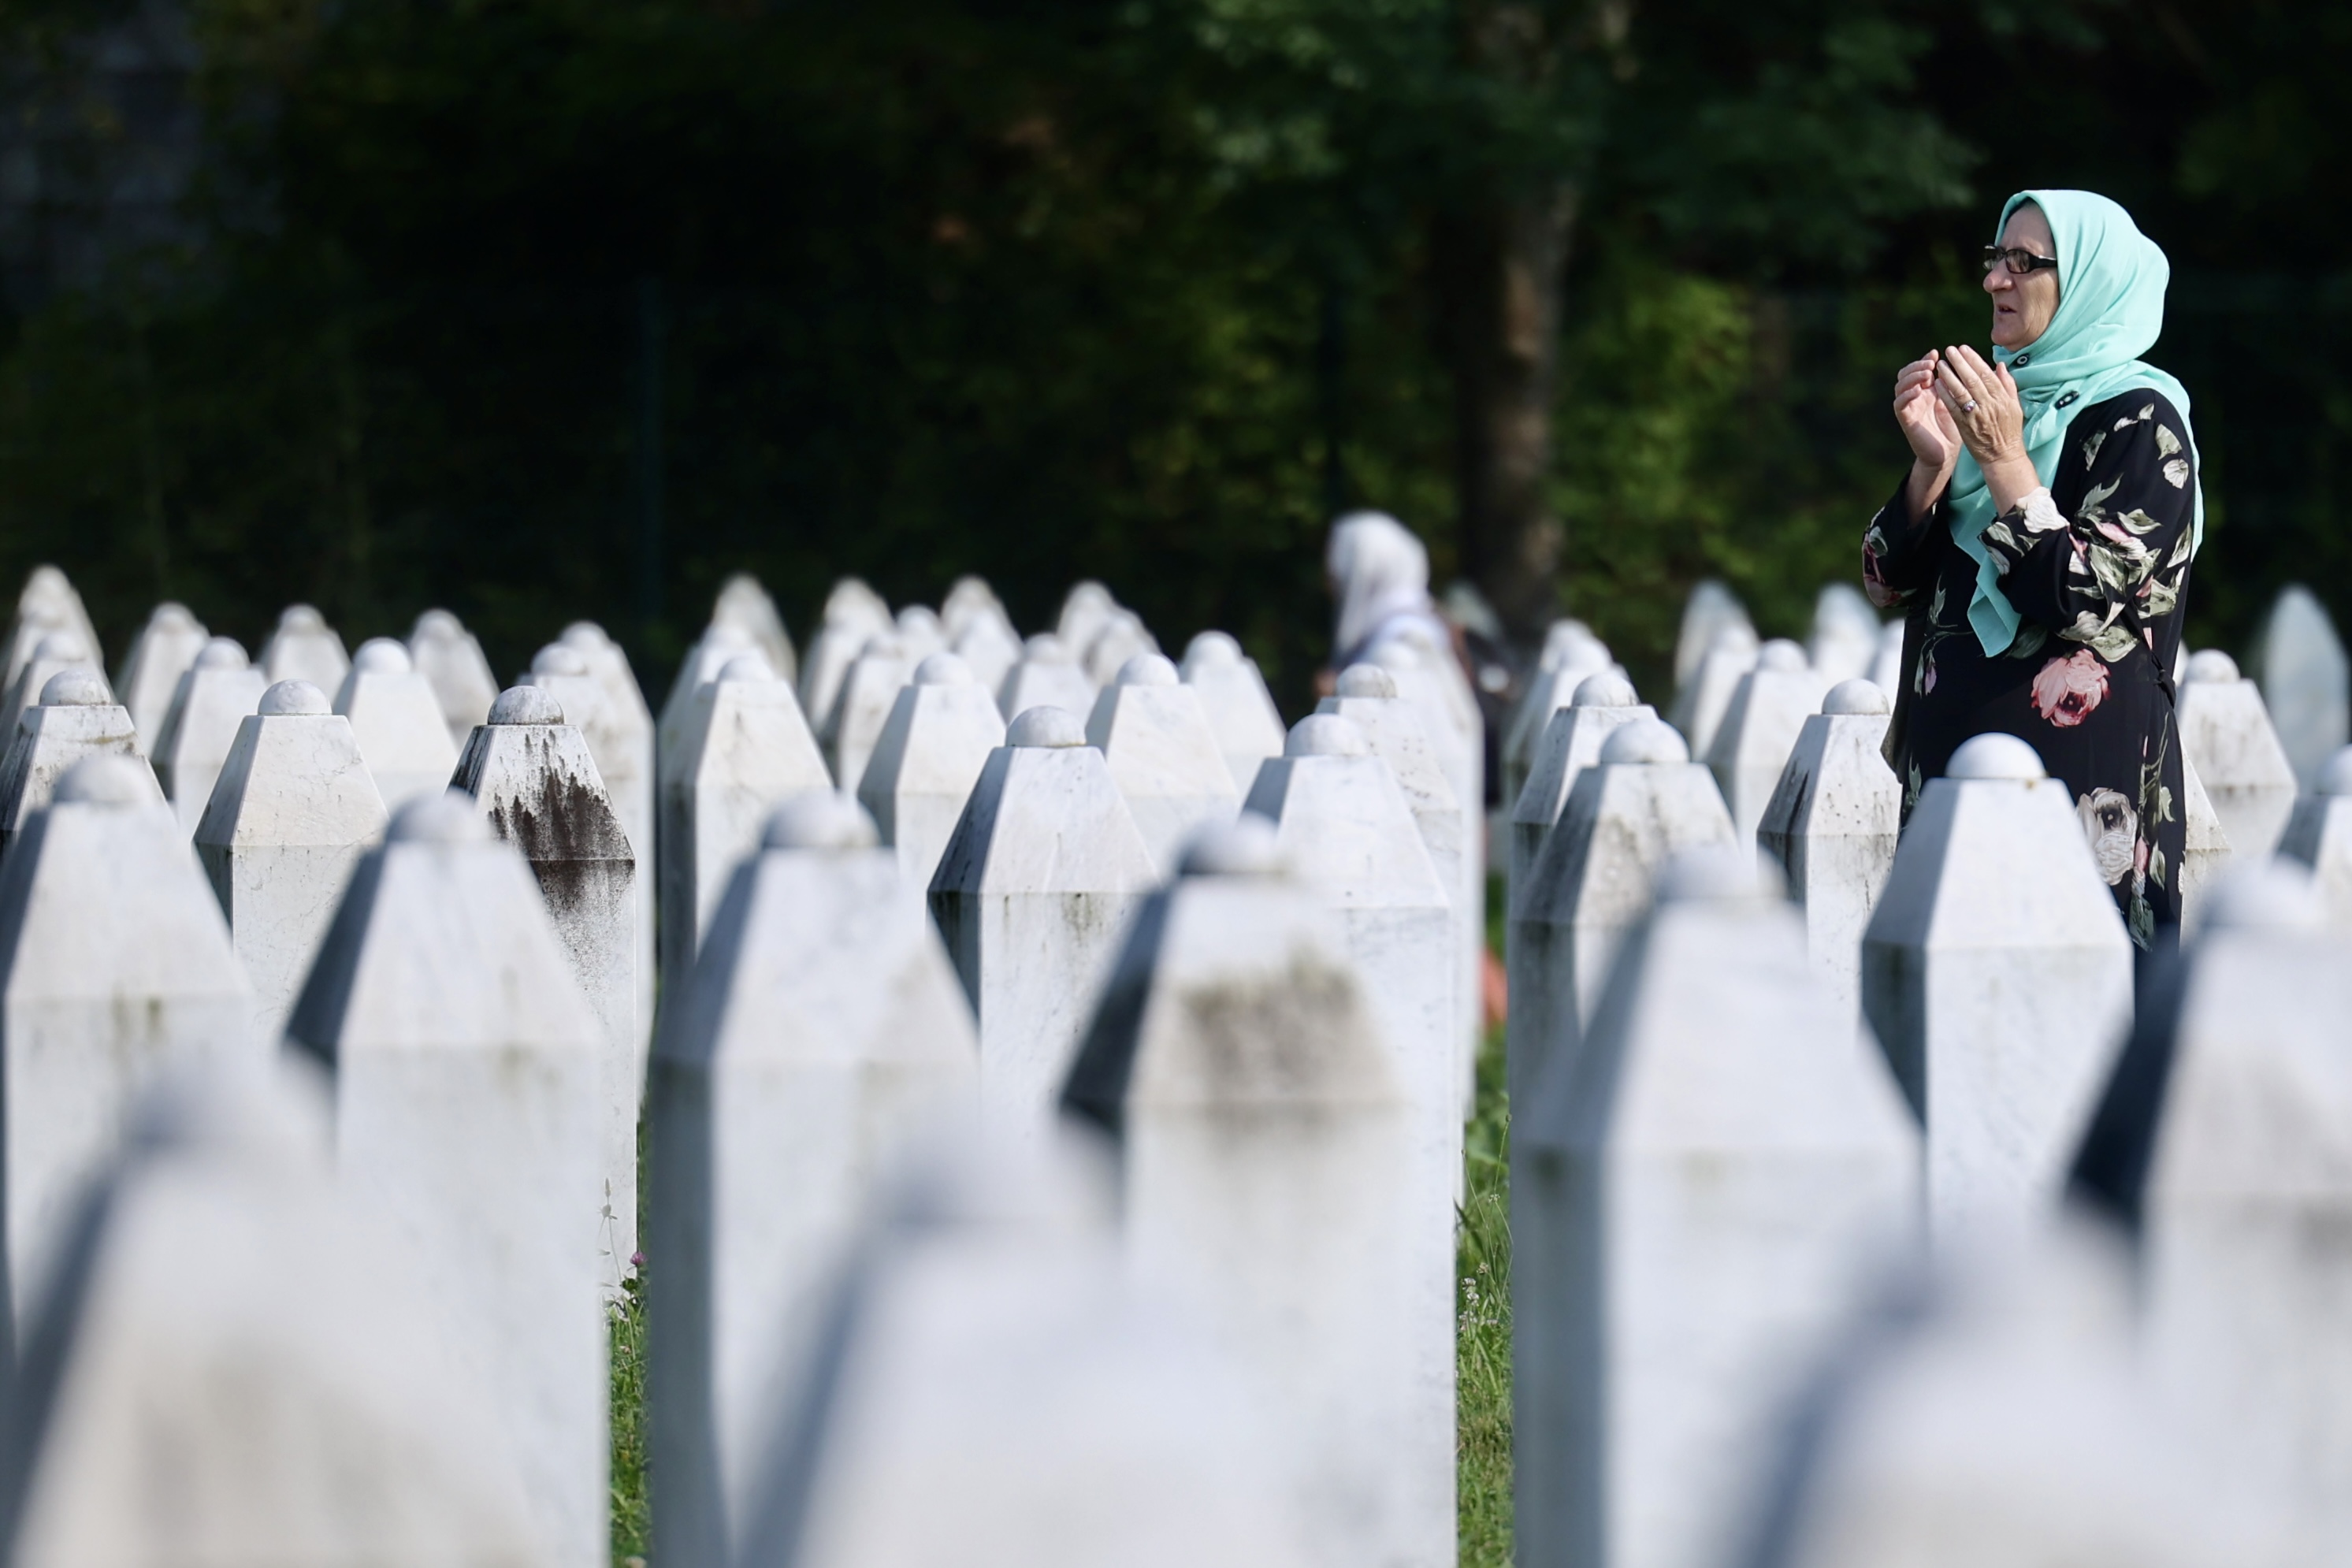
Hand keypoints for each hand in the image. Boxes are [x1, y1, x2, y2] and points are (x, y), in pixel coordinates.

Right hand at [1893, 352, 1958, 472]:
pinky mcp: (1906, 420)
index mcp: (1928, 390)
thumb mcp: (1958, 401)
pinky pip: (1900, 404)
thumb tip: (1967, 362)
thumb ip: (1956, 384)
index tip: (1937, 352)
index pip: (1920, 368)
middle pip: (1907, 373)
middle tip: (1931, 361)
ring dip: (1912, 377)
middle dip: (1917, 365)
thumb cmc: (1956, 428)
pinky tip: (1918, 390)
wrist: (1947, 454)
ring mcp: (1909, 408)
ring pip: (1900, 386)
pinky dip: (1906, 395)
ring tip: (1926, 373)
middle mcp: (1916, 397)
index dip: (1926, 359)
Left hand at [1936, 344, 2028, 467]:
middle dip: (1960, 363)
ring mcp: (1976, 415)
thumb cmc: (2009, 431)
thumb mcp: (2014, 406)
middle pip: (1973, 380)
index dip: (1974, 360)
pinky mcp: (1964, 426)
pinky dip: (1945, 394)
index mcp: (2002, 398)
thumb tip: (2000, 365)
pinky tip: (1937, 384)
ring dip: (1949, 376)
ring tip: (1940, 365)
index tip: (1964, 348)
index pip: (1987, 374)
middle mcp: (1990, 405)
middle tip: (1950, 350)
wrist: (2002, 457)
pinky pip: (1953, 407)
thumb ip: (2007, 385)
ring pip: (1961, 392)